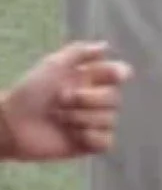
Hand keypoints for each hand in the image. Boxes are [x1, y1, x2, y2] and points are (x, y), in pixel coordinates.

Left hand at [0, 42, 131, 163]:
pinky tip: (74, 135)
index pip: (121, 74)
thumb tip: (106, 46)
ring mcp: (94, 123)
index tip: (112, 76)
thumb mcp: (52, 65)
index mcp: (91, 80)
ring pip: (109, 120)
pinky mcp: (89, 144)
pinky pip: (106, 141)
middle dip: (87, 100)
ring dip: (82, 119)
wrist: (12, 123)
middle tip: (61, 100)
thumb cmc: (30, 92)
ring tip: (60, 119)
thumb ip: (79, 52)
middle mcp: (96, 100)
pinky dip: (92, 137)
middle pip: (115, 99)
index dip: (119, 74)